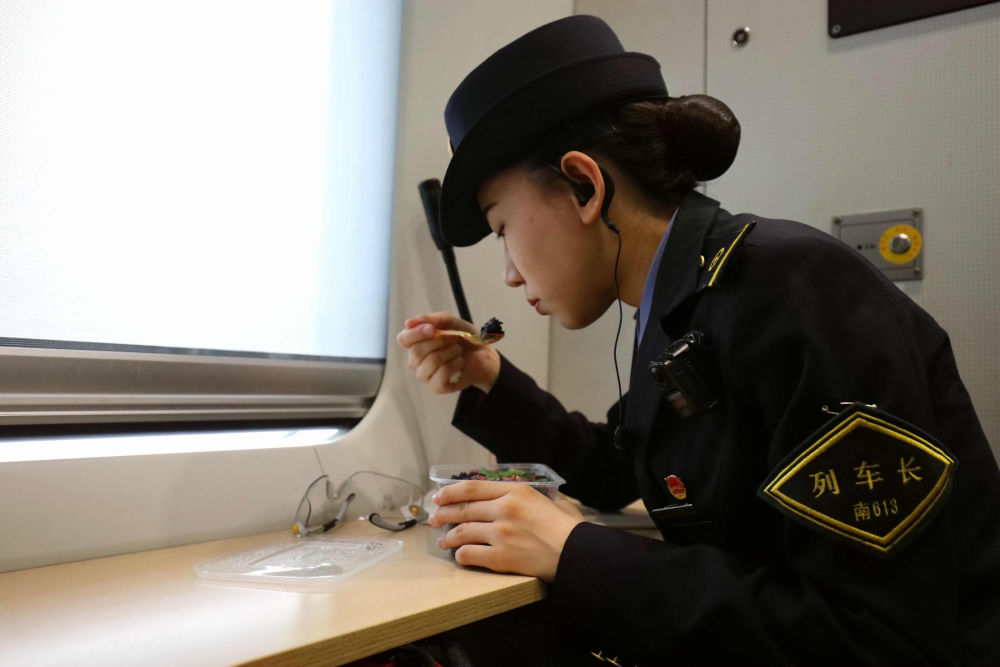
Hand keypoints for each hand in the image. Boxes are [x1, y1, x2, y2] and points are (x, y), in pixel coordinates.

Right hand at [397, 312, 500, 393]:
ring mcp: (426, 375)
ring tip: (458, 350)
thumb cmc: (465, 339)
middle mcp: (417, 360)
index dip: (415, 333)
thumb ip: (430, 320)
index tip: (432, 329)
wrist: (484, 354)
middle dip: (439, 341)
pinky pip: (441, 374)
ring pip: (431, 361)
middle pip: (416, 351)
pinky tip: (460, 362)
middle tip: (454, 338)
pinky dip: (455, 364)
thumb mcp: (449, 322)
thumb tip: (408, 323)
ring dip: (450, 352)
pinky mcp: (437, 386)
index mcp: (417, 343)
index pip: (404, 339)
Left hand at [429, 481, 585, 581]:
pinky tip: (459, 556)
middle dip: (443, 514)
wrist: (576, 553)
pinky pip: (470, 555)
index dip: (451, 492)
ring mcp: (500, 534)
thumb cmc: (569, 527)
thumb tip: (527, 498)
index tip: (439, 496)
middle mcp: (503, 509)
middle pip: (463, 509)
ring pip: (462, 532)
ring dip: (448, 537)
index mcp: (516, 491)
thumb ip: (535, 496)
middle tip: (434, 518)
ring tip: (442, 541)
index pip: (473, 488)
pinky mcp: (500, 557)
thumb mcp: (553, 500)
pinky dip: (461, 555)